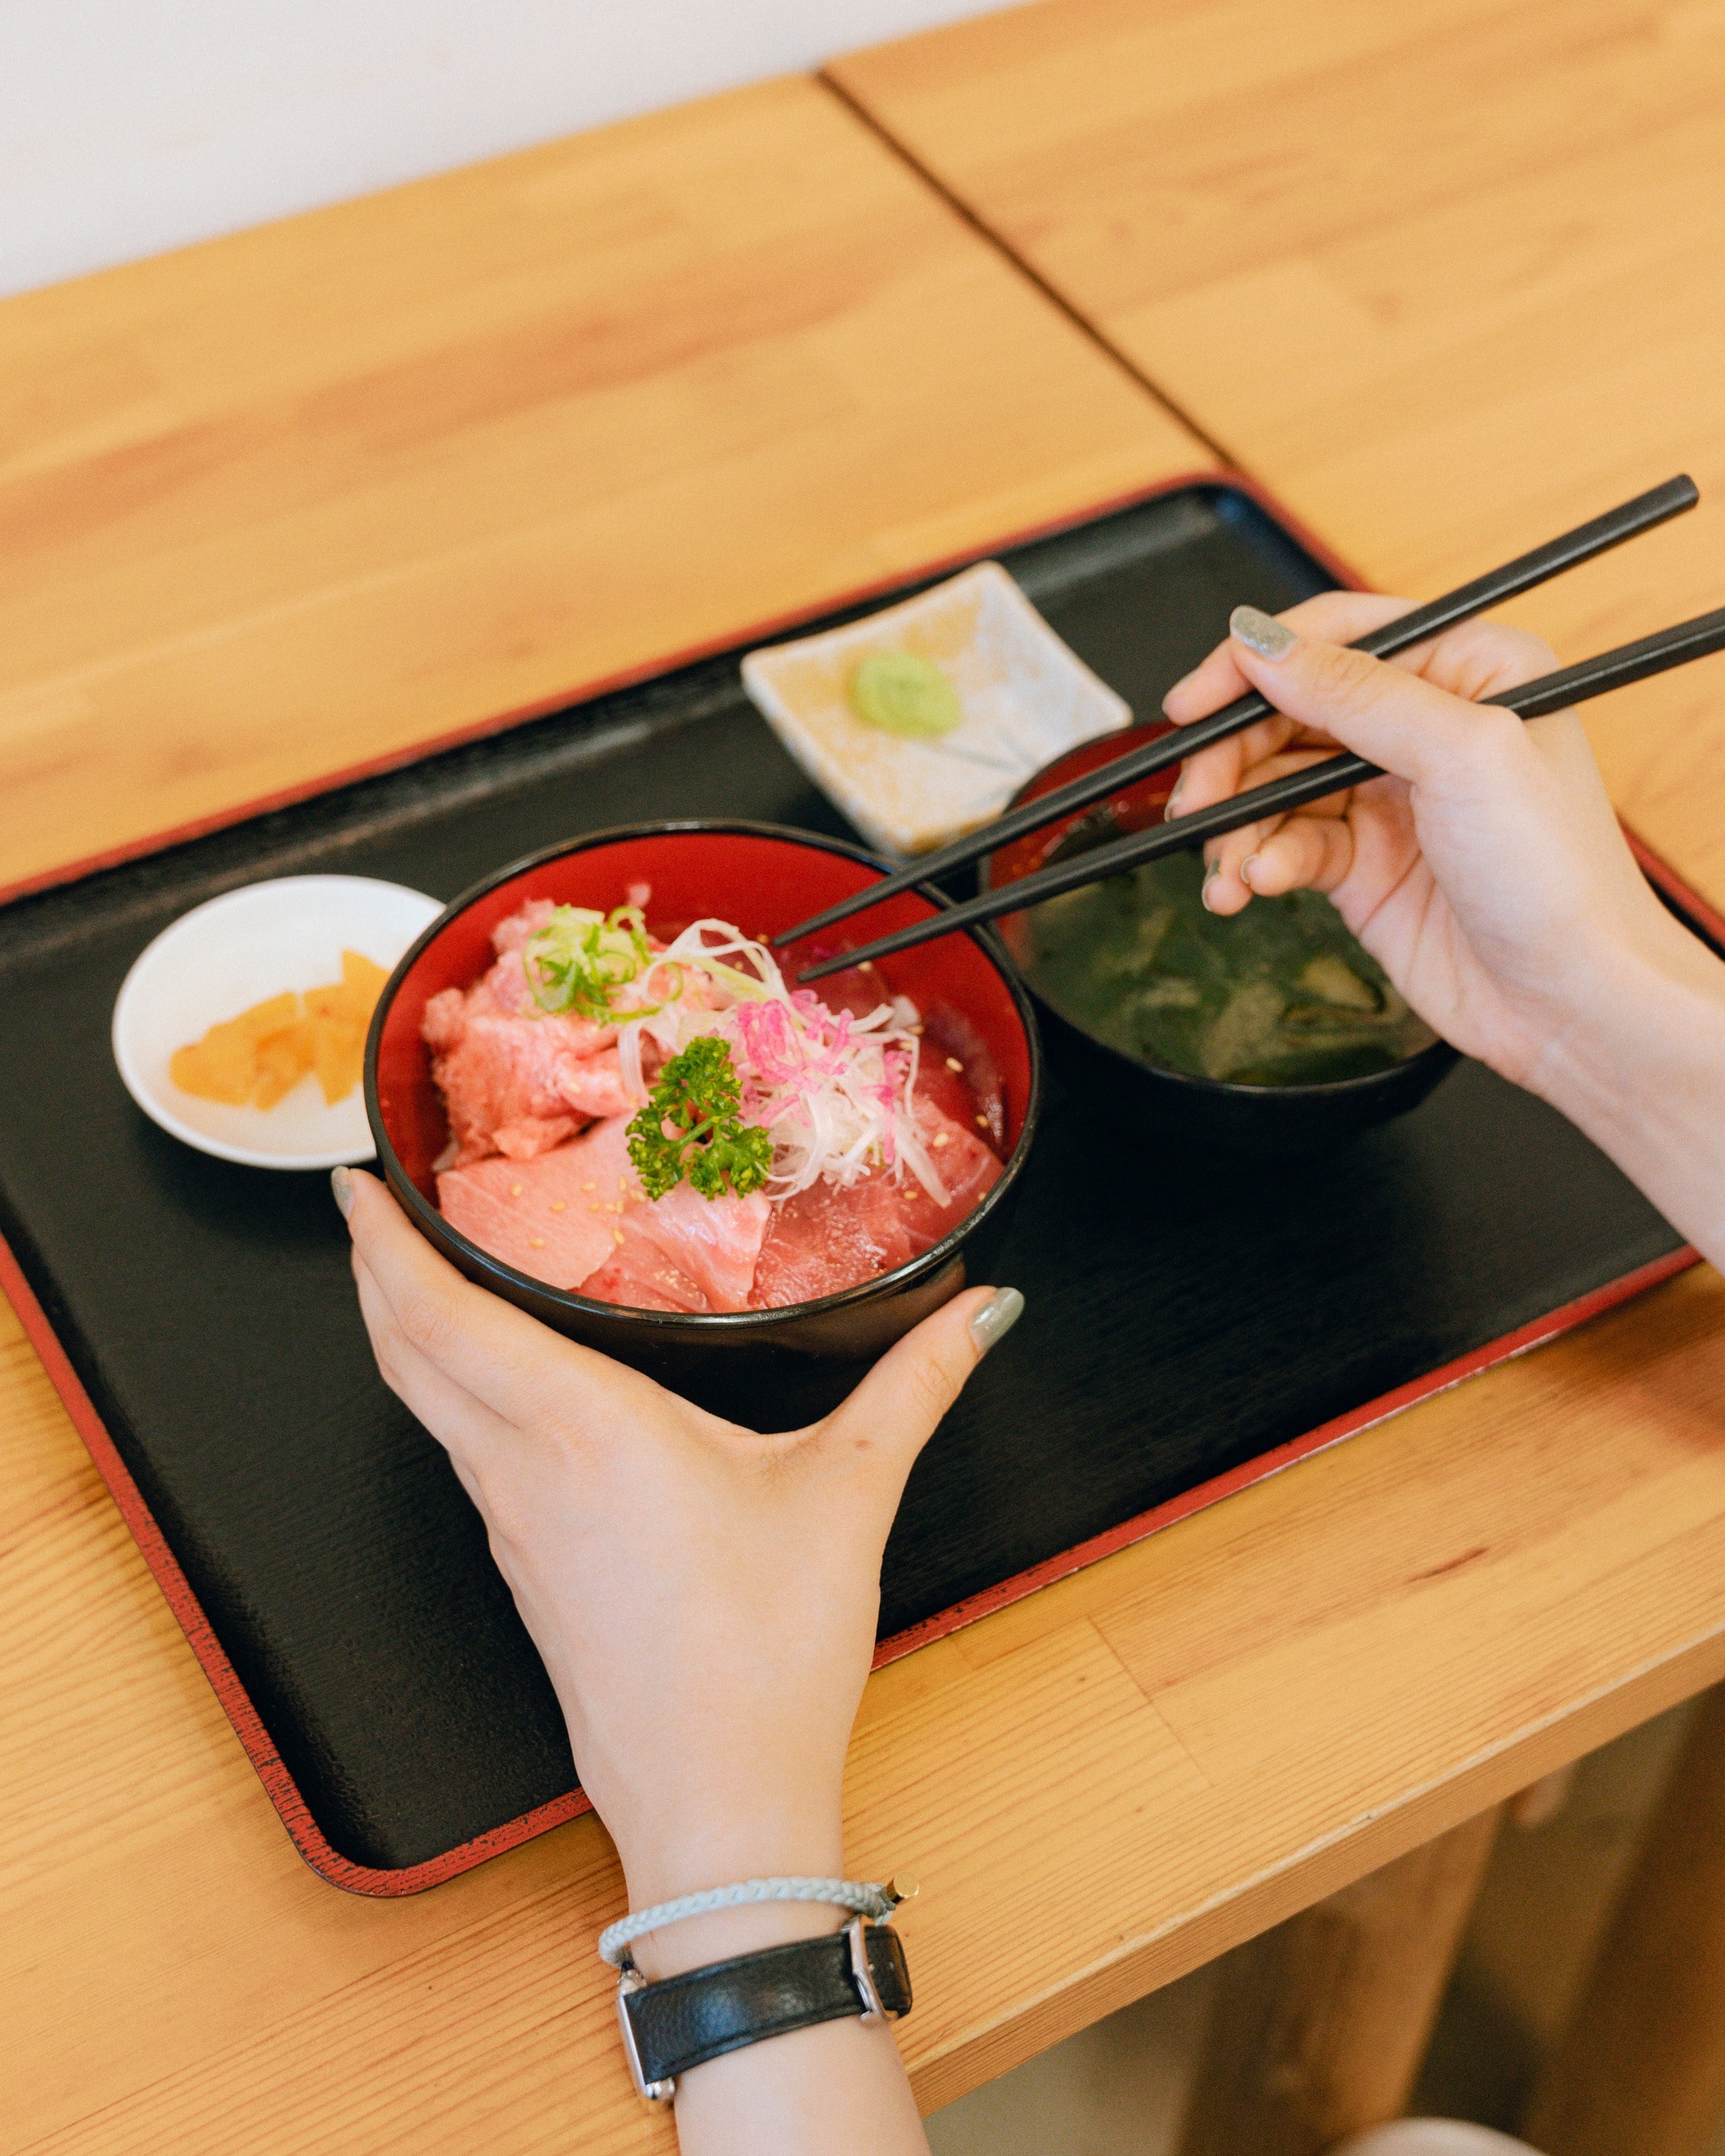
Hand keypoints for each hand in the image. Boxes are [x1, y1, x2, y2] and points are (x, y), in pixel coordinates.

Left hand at [338, 1169, 1019, 1962]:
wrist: (716, 1805)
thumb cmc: (765, 1658)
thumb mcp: (848, 1496)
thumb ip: (914, 1386)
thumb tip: (982, 1313)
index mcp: (581, 1429)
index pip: (441, 1315)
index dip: (384, 1244)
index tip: (356, 1185)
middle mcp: (522, 1470)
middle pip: (406, 1354)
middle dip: (374, 1272)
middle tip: (367, 1207)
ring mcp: (513, 1528)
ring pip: (429, 1408)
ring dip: (407, 1335)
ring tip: (421, 1277)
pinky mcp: (526, 1572)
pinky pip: (465, 1457)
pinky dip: (453, 1397)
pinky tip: (498, 1388)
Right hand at [1161, 591, 1675, 1092]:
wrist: (1569, 1002)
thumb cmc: (1557, 877)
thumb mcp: (1461, 755)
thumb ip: (1355, 692)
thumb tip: (1264, 645)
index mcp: (1468, 669)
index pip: (1337, 636)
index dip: (1256, 664)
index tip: (1195, 702)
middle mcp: (1426, 725)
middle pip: (1290, 712)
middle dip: (1232, 759)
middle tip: (1199, 799)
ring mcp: (1390, 796)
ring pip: (1273, 784)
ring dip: (1235, 826)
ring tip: (1227, 869)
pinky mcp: (1362, 864)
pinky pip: (1283, 845)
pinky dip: (1255, 866)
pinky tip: (1250, 889)